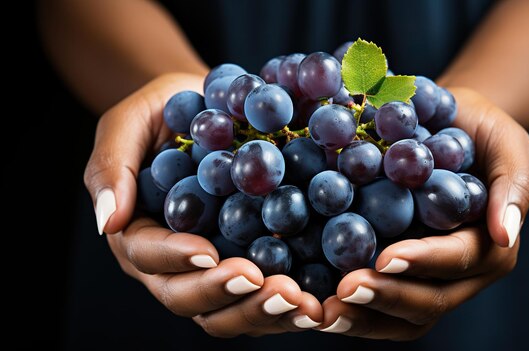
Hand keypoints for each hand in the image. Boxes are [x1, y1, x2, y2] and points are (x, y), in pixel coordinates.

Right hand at [84, 73, 321, 336]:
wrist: (212, 108)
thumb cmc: (164, 112)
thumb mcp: (130, 123)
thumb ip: (112, 167)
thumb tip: (108, 221)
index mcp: (139, 233)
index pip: (149, 257)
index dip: (177, 259)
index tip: (209, 251)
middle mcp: (174, 263)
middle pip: (189, 298)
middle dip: (227, 295)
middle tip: (268, 286)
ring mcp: (215, 267)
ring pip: (229, 311)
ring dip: (263, 312)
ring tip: (301, 304)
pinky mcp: (253, 262)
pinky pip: (265, 296)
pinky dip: (289, 305)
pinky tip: (320, 302)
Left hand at [317, 87, 528, 339]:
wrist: (446, 127)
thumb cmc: (480, 131)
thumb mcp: (506, 144)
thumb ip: (512, 186)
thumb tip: (506, 234)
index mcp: (489, 245)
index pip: (458, 260)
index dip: (424, 261)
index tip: (386, 257)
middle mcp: (459, 273)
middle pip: (428, 301)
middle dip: (387, 297)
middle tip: (345, 290)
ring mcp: (426, 277)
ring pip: (401, 315)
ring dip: (363, 316)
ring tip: (323, 312)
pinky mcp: (395, 272)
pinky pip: (376, 302)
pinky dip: (350, 308)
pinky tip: (316, 305)